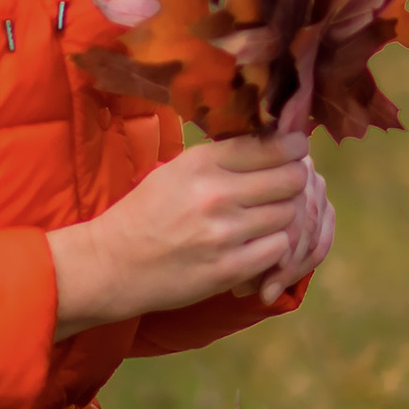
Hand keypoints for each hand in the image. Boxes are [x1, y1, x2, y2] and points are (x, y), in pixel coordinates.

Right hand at [47, 133, 327, 338]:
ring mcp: (223, 234)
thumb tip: (272, 139)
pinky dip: (276, 246)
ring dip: (286, 215)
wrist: (110, 264)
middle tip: (289, 185)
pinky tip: (260, 244)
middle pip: (290, 179)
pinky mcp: (228, 269)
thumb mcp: (176, 170)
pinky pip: (278, 249)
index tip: (298, 149)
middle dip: (296, 180)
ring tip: (271, 216)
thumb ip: (221, 157)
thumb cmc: (146, 213)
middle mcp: (215, 194)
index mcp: (201, 163)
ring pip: (289, 214)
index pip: (272, 146)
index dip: (294, 146)